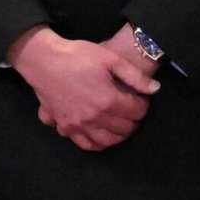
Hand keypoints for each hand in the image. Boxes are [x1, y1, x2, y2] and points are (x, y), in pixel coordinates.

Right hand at [8, 26, 158, 150]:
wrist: (44, 61)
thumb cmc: (78, 56)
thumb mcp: (110, 58)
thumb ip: (135, 76)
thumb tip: (155, 89)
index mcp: (108, 100)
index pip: (137, 111)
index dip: (143, 105)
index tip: (141, 98)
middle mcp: (95, 118)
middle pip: (124, 128)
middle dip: (133, 120)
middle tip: (133, 110)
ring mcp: (79, 125)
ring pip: (107, 141)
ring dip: (119, 135)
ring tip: (121, 125)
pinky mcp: (66, 127)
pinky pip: (86, 144)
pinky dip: (98, 143)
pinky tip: (102, 135)